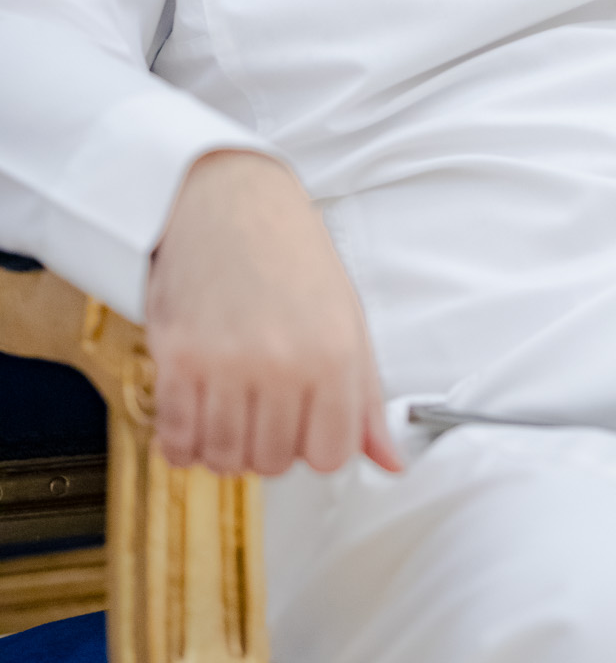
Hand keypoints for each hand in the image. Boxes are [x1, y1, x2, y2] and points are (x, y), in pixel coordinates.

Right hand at [145, 149, 401, 478]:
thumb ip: (366, 398)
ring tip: (228, 405)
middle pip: (273, 463)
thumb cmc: (291, 255)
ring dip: (223, 445)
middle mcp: (284, 364)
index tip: (302, 422)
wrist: (230, 199)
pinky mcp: (178, 359)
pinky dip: (182, 442)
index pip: (329, 456)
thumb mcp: (347, 318)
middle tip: (261, 404)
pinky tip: (193, 413)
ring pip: (224, 458)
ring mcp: (228, 364)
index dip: (313, 446)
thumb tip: (391, 461)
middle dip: (267, 445)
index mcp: (335, 355)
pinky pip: (177, 440)